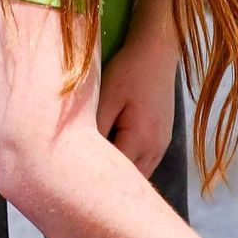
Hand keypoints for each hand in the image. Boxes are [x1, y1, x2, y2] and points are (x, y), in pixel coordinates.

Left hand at [96, 47, 176, 177]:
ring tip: (98, 172)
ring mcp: (162, 145)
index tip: (74, 179)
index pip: (116, 173)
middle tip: (83, 181)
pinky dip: (131, 166)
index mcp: (140, 139)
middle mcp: (155, 148)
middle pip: (130, 180)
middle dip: (109, 183)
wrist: (157, 53)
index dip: (95, 179)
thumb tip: (84, 157)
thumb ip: (96, 130)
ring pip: (140, 175)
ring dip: (122, 175)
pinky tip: (114, 157)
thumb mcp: (106, 98)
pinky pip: (146, 163)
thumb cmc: (128, 72)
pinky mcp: (163, 139)